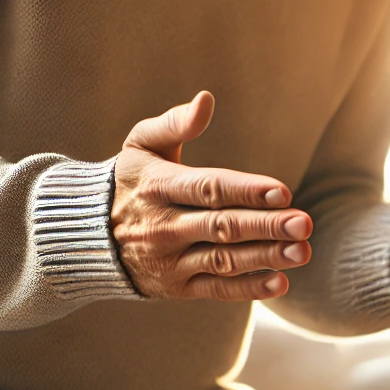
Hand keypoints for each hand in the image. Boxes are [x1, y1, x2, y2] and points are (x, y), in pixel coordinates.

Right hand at [110, 91, 312, 299]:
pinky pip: (216, 290)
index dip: (247, 191)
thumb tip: (206, 100)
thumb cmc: (127, 181)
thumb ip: (174, 123)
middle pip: (222, 227)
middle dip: (266, 226)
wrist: (85, 236)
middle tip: (305, 223)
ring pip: (223, 261)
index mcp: (158, 187)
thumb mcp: (140, 145)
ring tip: (302, 252)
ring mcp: (169, 260)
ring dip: (265, 258)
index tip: (284, 192)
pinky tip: (281, 281)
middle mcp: (162, 226)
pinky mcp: (176, 288)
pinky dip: (248, 289)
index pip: (209, 188)